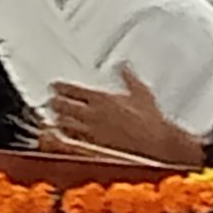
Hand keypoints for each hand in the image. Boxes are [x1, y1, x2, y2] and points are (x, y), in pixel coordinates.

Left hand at [48, 68, 203, 165]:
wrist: (160, 145)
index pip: (69, 88)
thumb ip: (128, 77)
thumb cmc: (152, 122)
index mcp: (101, 98)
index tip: (54, 86)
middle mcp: (92, 114)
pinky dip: (63, 137)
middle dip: (53, 103)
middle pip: (59, 105)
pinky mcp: (93, 148)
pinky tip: (64, 136)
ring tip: (56, 118)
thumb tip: (123, 65)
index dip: (58, 87)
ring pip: (61, 123)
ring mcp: (91, 131)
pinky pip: (69, 141)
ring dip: (56, 120)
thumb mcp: (141, 93)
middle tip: (52, 102)